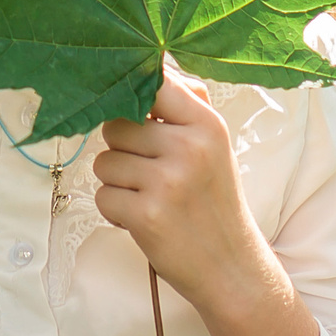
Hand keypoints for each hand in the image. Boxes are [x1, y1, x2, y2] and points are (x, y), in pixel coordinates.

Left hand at [95, 65, 320, 335]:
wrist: (232, 267)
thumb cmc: (215, 203)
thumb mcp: (215, 149)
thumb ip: (189, 108)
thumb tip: (155, 68)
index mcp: (207, 125)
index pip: (154, 83)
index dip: (132, 96)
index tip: (133, 113)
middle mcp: (188, 147)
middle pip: (116, 125)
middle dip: (122, 150)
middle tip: (148, 174)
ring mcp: (167, 181)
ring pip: (104, 162)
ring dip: (117, 183)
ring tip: (149, 199)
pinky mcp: (146, 214)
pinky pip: (103, 196)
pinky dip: (115, 211)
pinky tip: (143, 220)